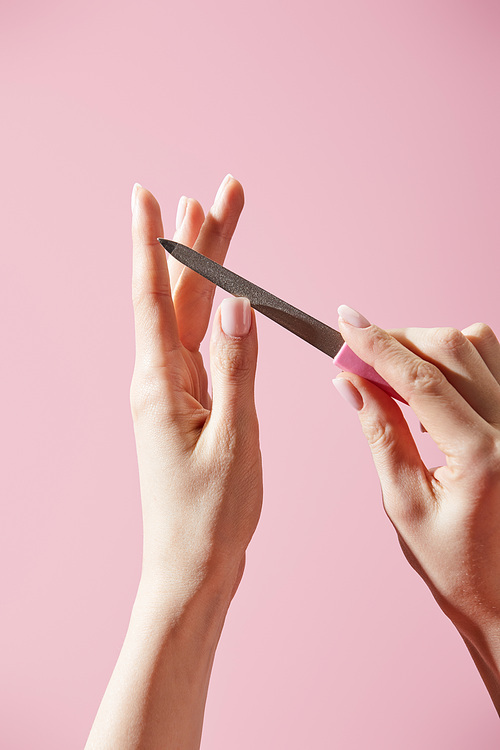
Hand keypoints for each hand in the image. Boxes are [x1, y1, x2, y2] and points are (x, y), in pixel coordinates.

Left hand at [86, 178, 261, 749]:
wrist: (195, 566)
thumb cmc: (210, 514)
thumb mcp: (234, 440)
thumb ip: (236, 369)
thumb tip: (236, 305)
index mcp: (161, 384)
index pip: (153, 295)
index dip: (155, 243)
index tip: (149, 197)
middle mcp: (161, 380)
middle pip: (179, 295)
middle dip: (201, 241)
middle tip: (222, 191)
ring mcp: (176, 392)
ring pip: (191, 316)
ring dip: (207, 269)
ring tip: (216, 221)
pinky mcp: (193, 407)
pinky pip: (203, 346)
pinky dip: (214, 312)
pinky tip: (220, 296)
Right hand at [333, 305, 499, 709]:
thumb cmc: (458, 568)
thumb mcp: (405, 504)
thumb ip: (380, 434)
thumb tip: (350, 383)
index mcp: (482, 453)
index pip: (421, 378)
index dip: (376, 344)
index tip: (345, 320)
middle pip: (452, 348)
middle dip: (398, 341)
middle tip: (355, 354)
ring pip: (479, 345)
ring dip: (428, 347)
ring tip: (392, 373)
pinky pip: (494, 364)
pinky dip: (456, 361)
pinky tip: (431, 388)